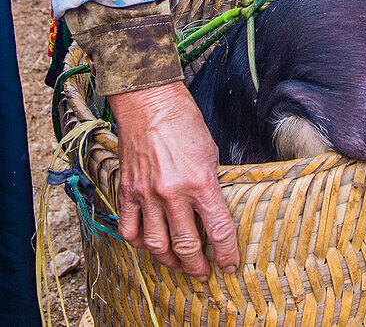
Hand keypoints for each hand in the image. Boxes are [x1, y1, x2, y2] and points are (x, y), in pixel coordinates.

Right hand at [109, 81, 238, 277]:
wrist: (149, 102)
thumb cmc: (183, 121)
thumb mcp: (210, 150)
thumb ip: (210, 182)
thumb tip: (212, 208)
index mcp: (201, 180)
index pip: (219, 229)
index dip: (226, 253)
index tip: (229, 264)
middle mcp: (174, 192)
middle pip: (186, 245)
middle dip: (197, 265)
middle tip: (203, 272)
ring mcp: (148, 194)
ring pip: (156, 245)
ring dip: (169, 260)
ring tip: (177, 263)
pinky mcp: (128, 191)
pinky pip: (130, 229)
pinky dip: (139, 242)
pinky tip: (149, 243)